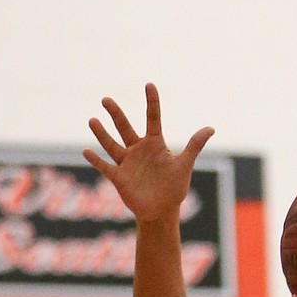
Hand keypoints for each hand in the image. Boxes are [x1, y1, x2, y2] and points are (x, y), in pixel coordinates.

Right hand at [84, 86, 212, 224]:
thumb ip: (194, 146)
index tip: (149, 84)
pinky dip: (96, 160)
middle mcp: (138, 149)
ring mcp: (127, 163)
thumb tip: (211, 128)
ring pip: (111, 144)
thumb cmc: (174, 188)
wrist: (161, 211)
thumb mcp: (184, 166)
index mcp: (154, 143)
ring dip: (102, 134)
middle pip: (125, 127)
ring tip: (92, 120)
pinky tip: (86, 151)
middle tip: (106, 99)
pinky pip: (105, 167)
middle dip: (115, 113)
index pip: (153, 118)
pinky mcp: (119, 178)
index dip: (152, 102)